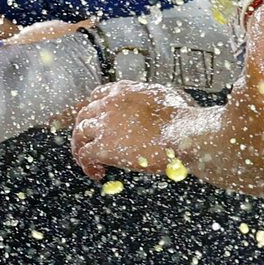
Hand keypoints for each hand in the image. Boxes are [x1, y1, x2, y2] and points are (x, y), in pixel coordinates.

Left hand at [68, 81, 193, 178]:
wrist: (183, 133)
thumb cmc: (184, 118)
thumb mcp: (169, 97)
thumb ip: (158, 100)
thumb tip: (166, 104)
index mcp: (125, 90)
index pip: (99, 94)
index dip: (95, 108)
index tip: (95, 119)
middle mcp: (109, 104)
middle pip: (85, 114)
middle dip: (84, 129)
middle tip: (86, 143)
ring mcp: (104, 125)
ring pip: (80, 134)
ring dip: (81, 148)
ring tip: (88, 162)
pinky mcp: (103, 147)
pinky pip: (85, 156)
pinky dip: (87, 166)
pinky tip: (97, 174)